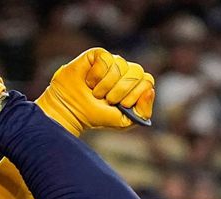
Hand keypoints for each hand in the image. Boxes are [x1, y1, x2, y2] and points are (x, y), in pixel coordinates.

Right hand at [36, 48, 154, 134]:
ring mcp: (112, 61)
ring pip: (120, 67)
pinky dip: (96, 75)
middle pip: (137, 72)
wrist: (71, 111)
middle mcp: (126, 70)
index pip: (147, 81)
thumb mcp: (124, 121)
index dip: (136, 94)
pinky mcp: (98, 54)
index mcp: (135, 85)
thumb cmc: (97, 116)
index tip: (121, 104)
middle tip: (107, 100)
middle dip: (120, 91)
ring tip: (95, 93)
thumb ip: (143, 111)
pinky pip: (106, 60)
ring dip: (105, 86)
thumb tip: (149, 90)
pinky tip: (88, 81)